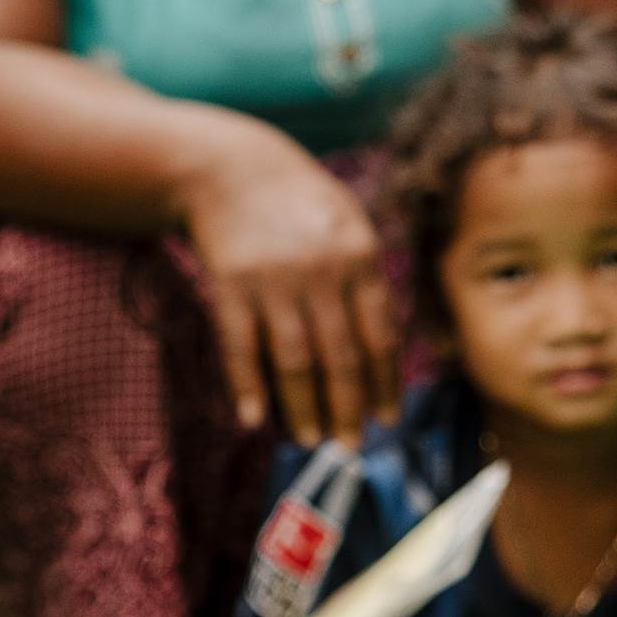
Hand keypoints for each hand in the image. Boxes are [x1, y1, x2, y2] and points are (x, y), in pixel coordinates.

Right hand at [176, 132, 401, 441]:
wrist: (231, 169)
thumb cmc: (299, 203)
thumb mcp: (347, 225)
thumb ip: (366, 280)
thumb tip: (382, 352)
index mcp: (360, 257)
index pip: (380, 335)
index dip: (384, 383)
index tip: (385, 419)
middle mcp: (322, 271)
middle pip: (341, 357)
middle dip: (348, 408)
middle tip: (350, 447)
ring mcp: (274, 279)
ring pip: (295, 360)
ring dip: (304, 407)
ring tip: (311, 440)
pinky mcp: (231, 285)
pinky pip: (242, 347)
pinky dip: (248, 386)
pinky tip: (253, 418)